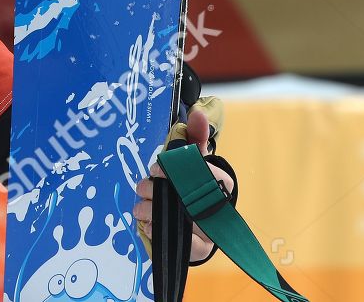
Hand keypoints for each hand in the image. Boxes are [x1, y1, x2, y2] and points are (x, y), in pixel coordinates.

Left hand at [133, 106, 232, 262]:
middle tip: (145, 187)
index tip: (157, 169)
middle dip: (158, 191)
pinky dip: (156, 231)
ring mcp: (210, 231)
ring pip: (179, 222)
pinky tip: (148, 224)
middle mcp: (220, 209)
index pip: (205, 175)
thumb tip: (197, 113)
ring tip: (142, 206)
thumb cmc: (193, 186)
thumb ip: (194, 136)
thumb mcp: (195, 159)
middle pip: (188, 200)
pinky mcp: (198, 250)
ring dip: (152, 211)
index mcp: (222, 184)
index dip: (175, 171)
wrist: (198, 223)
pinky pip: (178, 244)